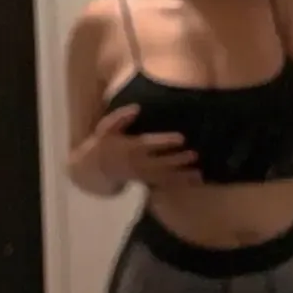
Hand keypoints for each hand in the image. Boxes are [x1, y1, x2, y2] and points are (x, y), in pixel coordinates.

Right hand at [86, 105, 201, 188]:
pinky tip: (194, 181)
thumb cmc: (104, 144)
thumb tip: (136, 108)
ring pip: (164, 177)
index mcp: (130, 147)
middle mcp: (138, 163)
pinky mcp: (146, 182)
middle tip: (194, 155)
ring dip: (181, 176)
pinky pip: (164, 185)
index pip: (150, 144)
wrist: (94, 169)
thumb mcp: (106, 128)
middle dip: (177, 160)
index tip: (182, 138)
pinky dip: (180, 183)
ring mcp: (143, 175)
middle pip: (160, 163)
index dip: (165, 142)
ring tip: (198, 174)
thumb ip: (120, 118)